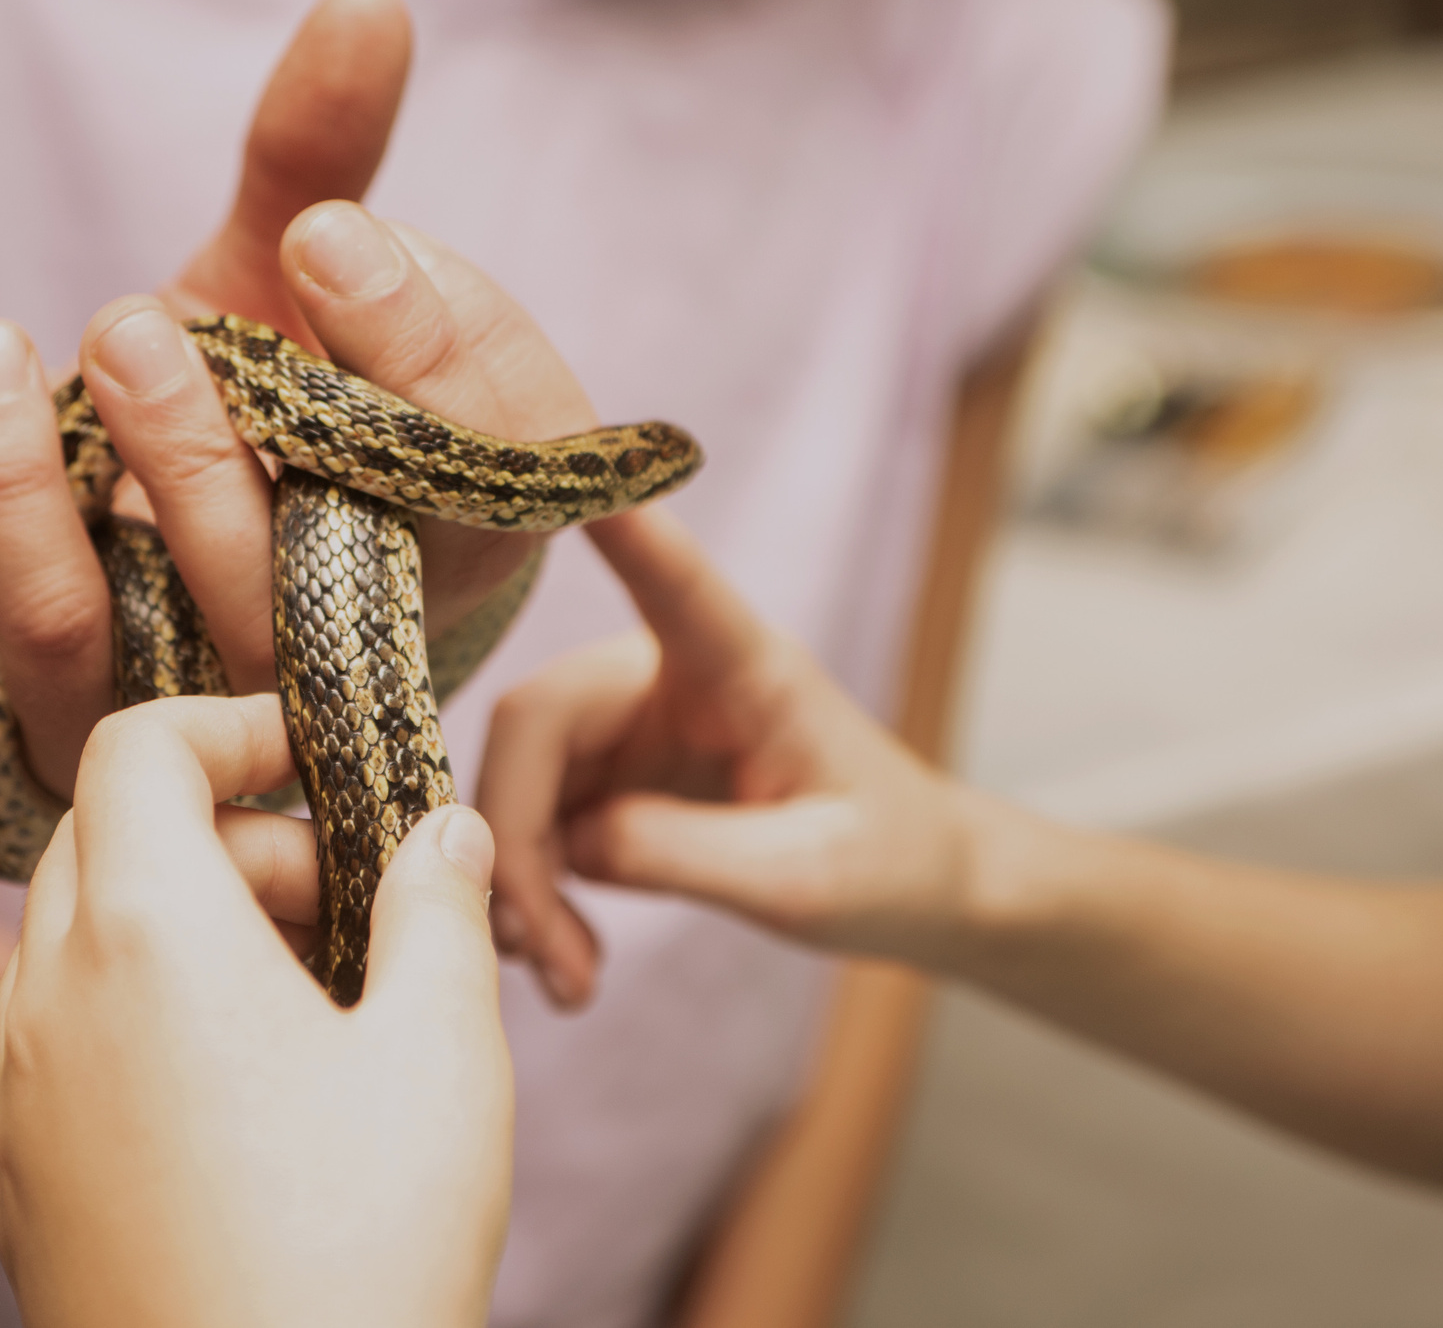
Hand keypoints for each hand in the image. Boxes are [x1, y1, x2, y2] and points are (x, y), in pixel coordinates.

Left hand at [0, 0, 598, 800]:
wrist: (40, 536)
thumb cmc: (205, 405)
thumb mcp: (260, 278)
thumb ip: (318, 160)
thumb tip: (367, 0)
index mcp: (455, 528)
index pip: (488, 467)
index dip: (425, 354)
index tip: (331, 235)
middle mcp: (362, 640)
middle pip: (363, 566)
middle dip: (282, 425)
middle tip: (167, 311)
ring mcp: (232, 708)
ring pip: (223, 617)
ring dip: (167, 464)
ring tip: (113, 330)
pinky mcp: (91, 733)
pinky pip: (63, 634)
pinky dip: (16, 497)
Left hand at [0, 695, 511, 1327]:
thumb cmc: (361, 1249)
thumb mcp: (443, 1050)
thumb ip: (441, 904)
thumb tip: (445, 829)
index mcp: (146, 932)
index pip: (135, 743)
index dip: (230, 722)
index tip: (317, 759)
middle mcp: (50, 998)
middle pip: (106, 834)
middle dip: (227, 833)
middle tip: (343, 899)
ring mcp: (20, 1098)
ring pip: (77, 939)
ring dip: (183, 925)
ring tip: (310, 1000)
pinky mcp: (20, 1185)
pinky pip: (62, 1045)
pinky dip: (139, 1018)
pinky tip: (245, 1097)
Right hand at [477, 508, 975, 1008]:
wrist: (927, 892)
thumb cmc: (894, 863)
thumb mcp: (805, 879)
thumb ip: (685, 854)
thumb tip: (564, 848)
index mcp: (742, 668)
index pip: (670, 580)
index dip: (617, 525)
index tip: (572, 463)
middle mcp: (667, 676)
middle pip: (538, 718)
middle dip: (515, 838)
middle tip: (537, 950)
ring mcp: (630, 729)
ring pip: (520, 780)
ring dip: (520, 884)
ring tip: (568, 979)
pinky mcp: (610, 781)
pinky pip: (536, 826)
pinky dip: (535, 897)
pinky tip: (567, 962)